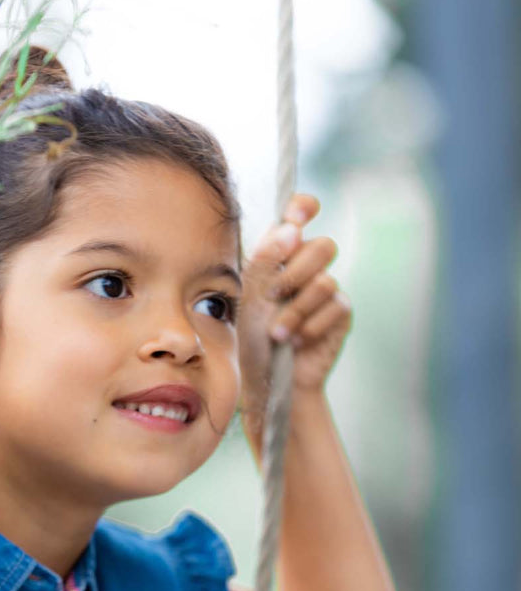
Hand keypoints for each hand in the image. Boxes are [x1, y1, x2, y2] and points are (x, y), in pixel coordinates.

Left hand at [237, 194, 351, 436]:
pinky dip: (309, 327)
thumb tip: (292, 228)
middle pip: (322, 246)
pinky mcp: (340, 315)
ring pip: (326, 280)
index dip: (303, 208)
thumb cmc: (251, 339)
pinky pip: (335, 307)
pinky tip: (295, 342)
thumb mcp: (249, 298)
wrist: (267, 383)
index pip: (299, 216)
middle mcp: (307, 267)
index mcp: (280, 254)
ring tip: (277, 333)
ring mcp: (326, 291)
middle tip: (274, 295)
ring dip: (297, 309)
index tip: (298, 215)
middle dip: (296, 272)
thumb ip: (265, 261)